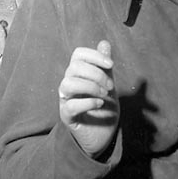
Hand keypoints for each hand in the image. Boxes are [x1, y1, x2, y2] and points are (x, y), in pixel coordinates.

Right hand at [58, 41, 118, 157]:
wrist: (101, 135)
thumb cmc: (102, 106)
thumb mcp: (107, 83)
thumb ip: (105, 65)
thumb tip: (104, 42)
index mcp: (78, 73)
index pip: (78, 54)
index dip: (94, 55)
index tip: (111, 65)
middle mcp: (69, 83)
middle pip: (74, 67)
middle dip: (96, 74)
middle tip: (110, 86)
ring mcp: (66, 100)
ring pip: (67, 83)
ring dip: (90, 87)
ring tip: (104, 95)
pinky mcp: (67, 116)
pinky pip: (71, 105)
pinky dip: (88, 102)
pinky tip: (99, 104)